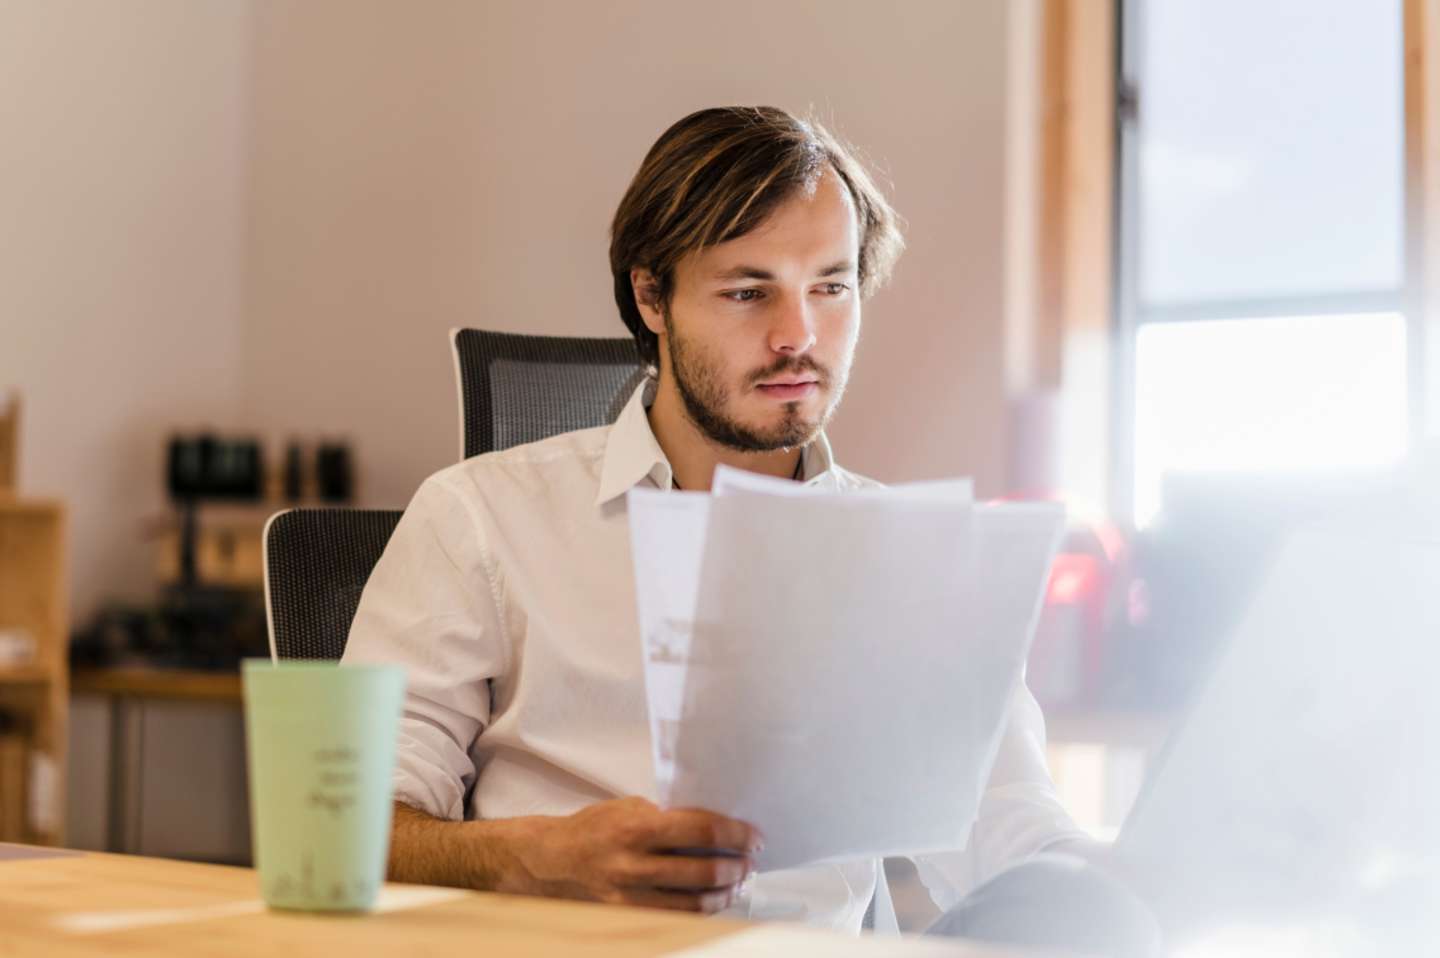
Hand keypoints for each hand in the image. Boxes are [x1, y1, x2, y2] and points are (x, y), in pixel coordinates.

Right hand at [514, 797, 762, 912]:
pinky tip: (712, 901)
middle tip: (749, 860)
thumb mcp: (630, 807)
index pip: (701, 831)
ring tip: (737, 882)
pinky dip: (700, 912)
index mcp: (637, 828)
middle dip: (736, 867)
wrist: (551, 860)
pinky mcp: (627, 918)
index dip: (735, 835)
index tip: (753, 836)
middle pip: (703, 872)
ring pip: (693, 904)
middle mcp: (633, 865)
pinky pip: (674, 919)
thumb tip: (715, 825)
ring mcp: (630, 897)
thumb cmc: (594, 829)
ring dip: (724, 893)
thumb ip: (669, 816)